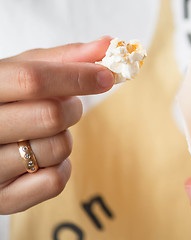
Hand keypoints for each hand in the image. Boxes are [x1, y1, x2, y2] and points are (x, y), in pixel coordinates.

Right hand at [0, 37, 113, 213]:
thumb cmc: (6, 101)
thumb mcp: (21, 72)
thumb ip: (63, 59)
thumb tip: (107, 45)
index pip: (33, 80)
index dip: (78, 76)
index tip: (107, 76)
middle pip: (51, 116)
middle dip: (72, 109)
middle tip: (65, 106)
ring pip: (57, 149)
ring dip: (65, 138)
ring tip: (44, 133)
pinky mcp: (2, 199)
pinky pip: (54, 181)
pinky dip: (61, 168)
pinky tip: (44, 159)